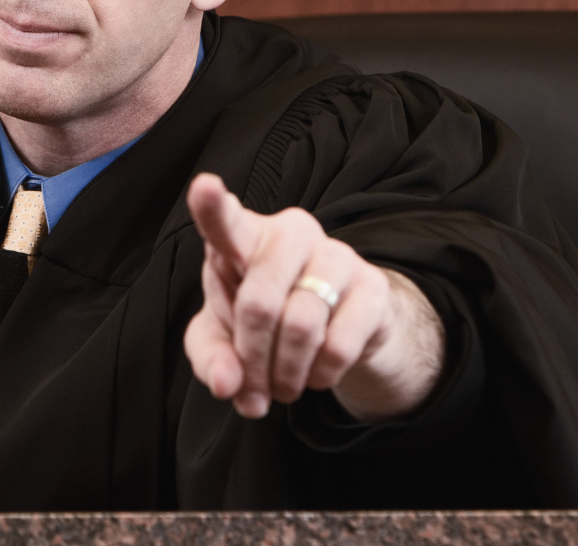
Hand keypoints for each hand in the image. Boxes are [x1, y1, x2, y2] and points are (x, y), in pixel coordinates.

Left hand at [183, 173, 444, 421]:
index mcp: (245, 238)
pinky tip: (317, 373)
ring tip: (282, 387)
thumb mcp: (224, 343)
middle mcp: (292, 234)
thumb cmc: (265, 322)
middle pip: (259, 303)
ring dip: (285, 375)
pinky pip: (339, 345)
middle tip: (253, 390)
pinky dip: (320, 375)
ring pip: (301, 326)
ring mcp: (337, 255)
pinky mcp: (373, 286)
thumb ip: (211, 359)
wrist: (339, 329)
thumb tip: (228, 384)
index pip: (226, 222)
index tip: (204, 186)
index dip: (213, 207)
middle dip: (252, 359)